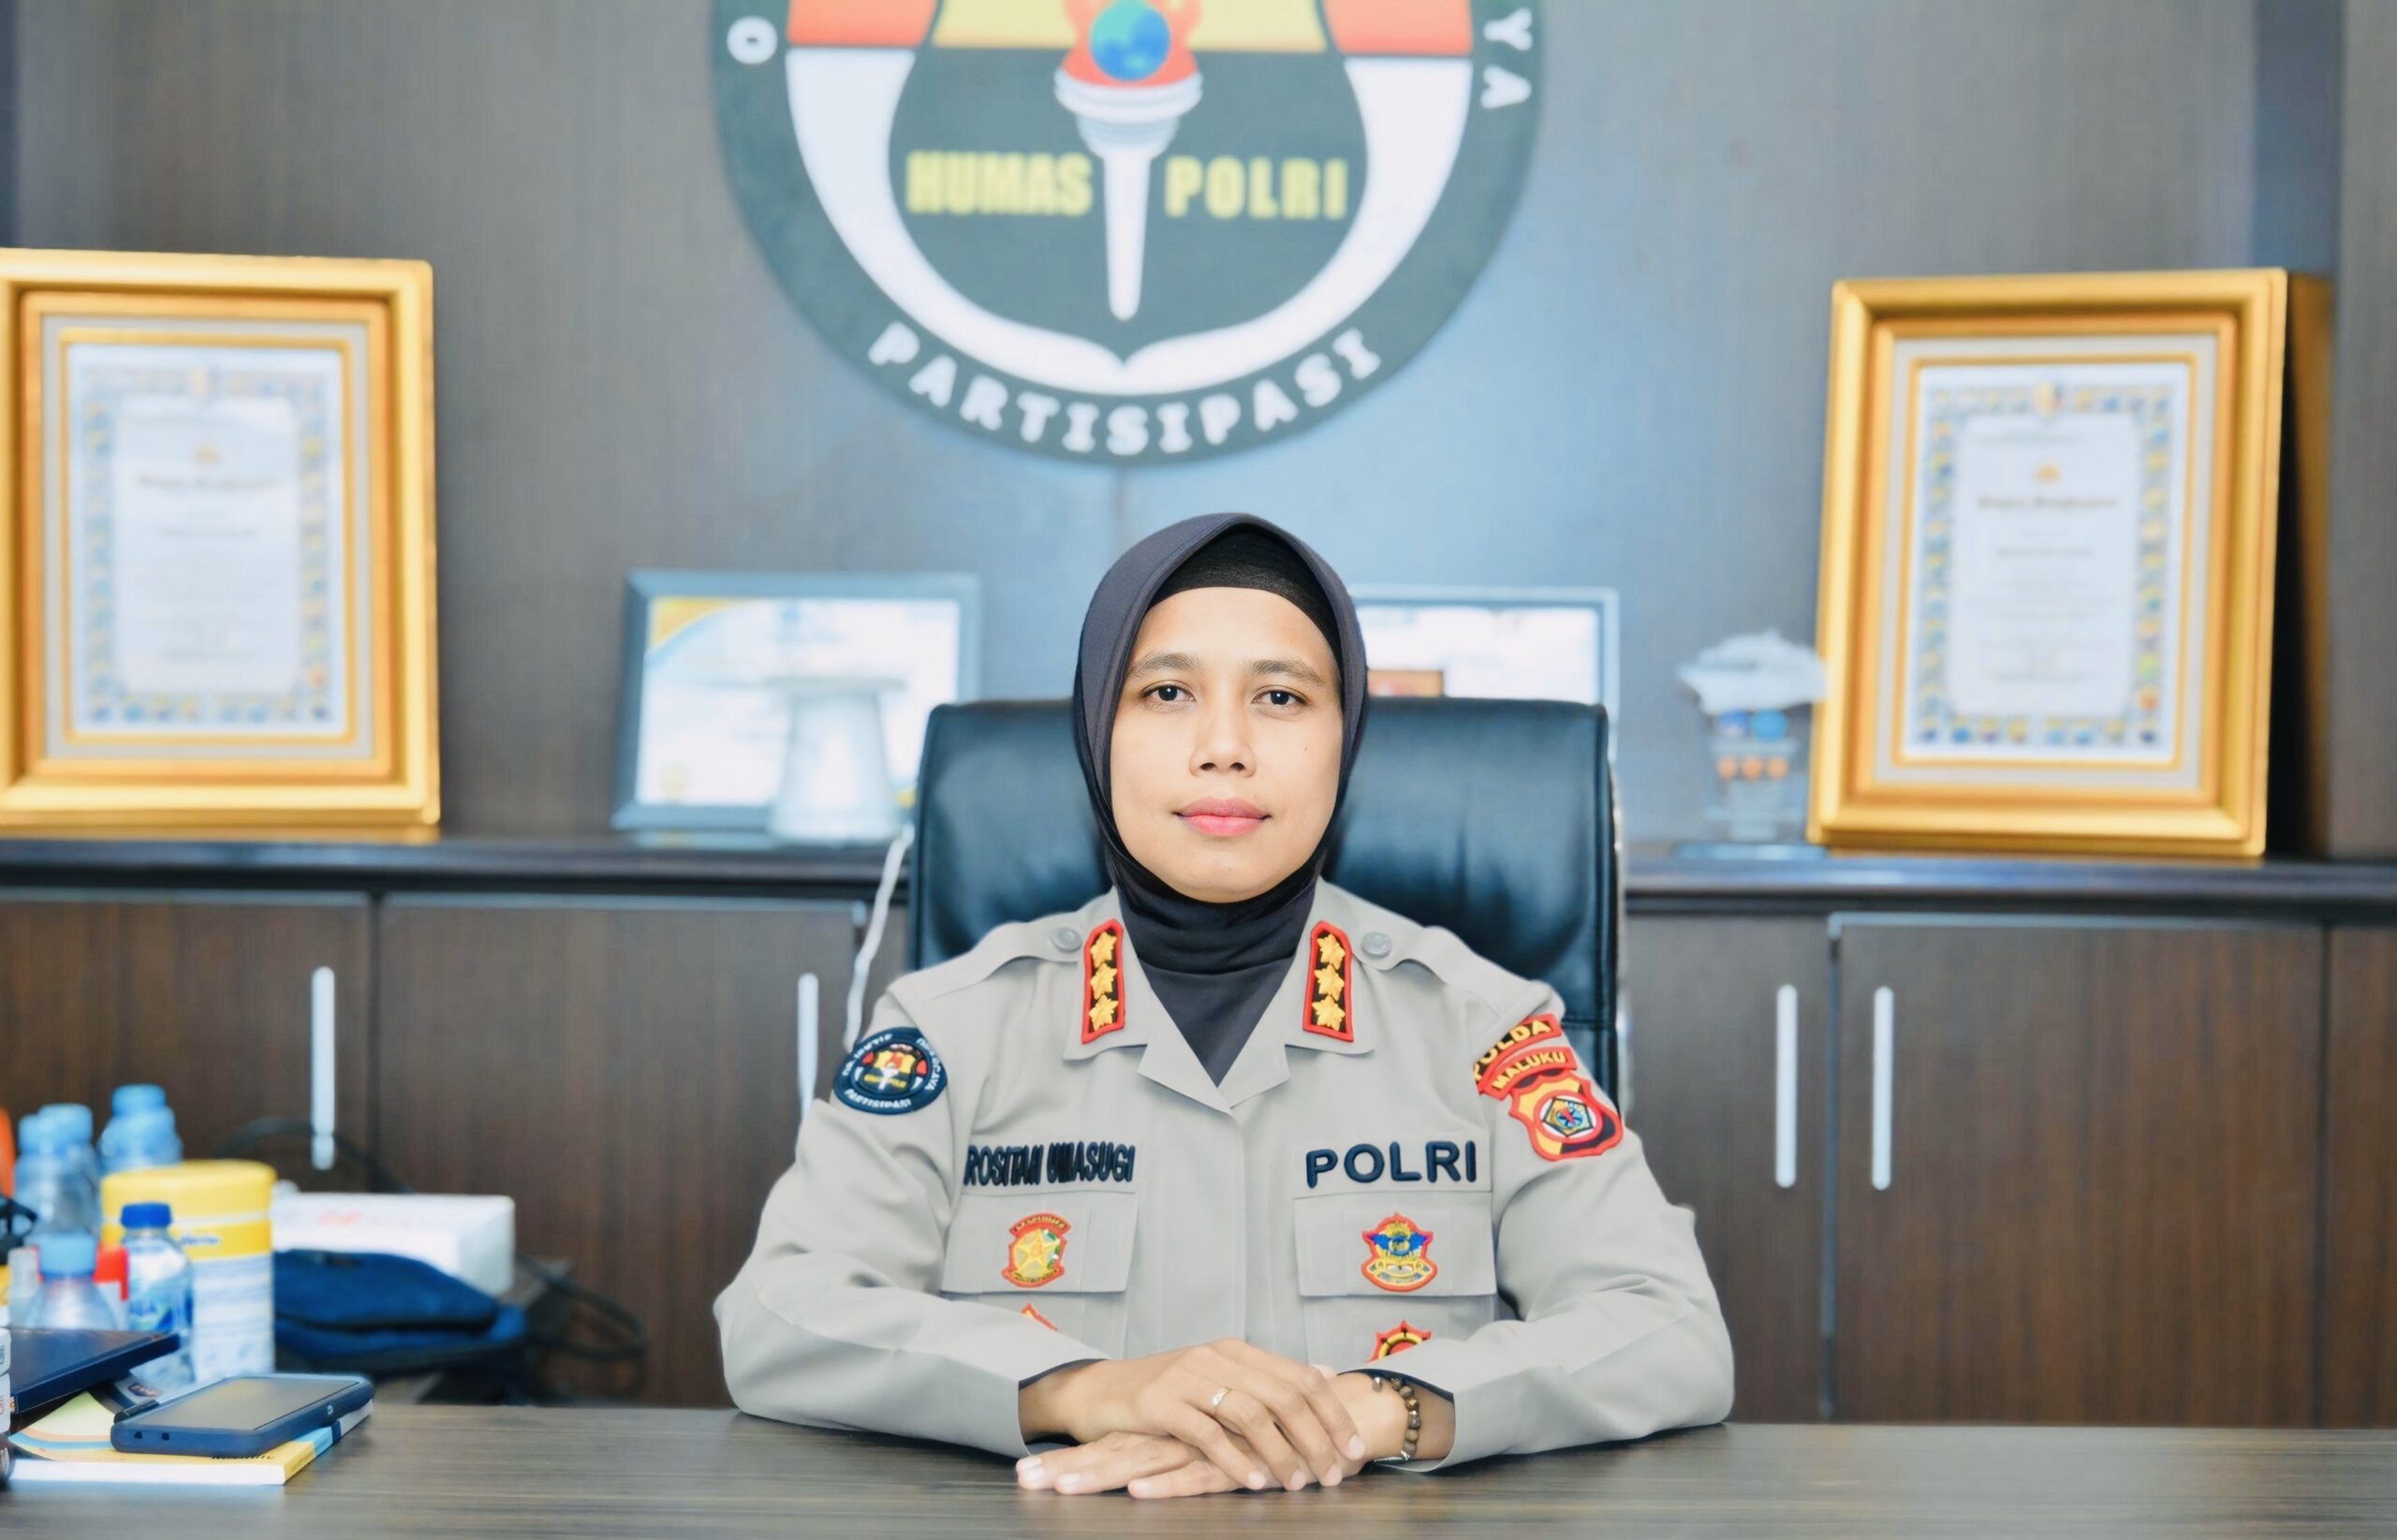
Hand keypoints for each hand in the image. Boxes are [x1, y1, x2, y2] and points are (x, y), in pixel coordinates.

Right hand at [1018, 1373, 1403, 1498]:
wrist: (1098, 1391)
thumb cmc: (1165, 1392)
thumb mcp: (1219, 1376)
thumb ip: (1268, 1377)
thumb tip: (1327, 1372)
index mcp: (1237, 1351)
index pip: (1301, 1376)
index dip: (1333, 1413)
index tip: (1356, 1448)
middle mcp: (1216, 1357)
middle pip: (1283, 1396)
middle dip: (1316, 1438)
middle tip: (1333, 1474)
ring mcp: (1187, 1378)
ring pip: (1250, 1414)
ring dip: (1281, 1454)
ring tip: (1297, 1483)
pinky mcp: (1159, 1404)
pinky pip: (1207, 1434)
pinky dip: (1235, 1460)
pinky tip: (1254, 1481)